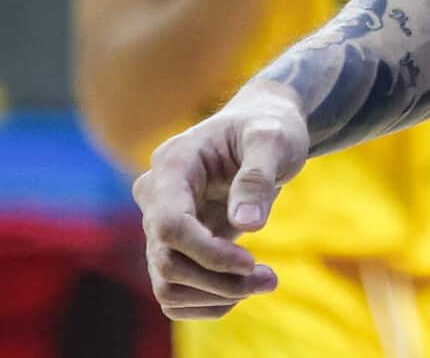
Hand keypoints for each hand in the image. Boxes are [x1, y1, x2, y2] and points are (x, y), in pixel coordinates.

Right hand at [133, 84, 306, 319]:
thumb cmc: (269, 127)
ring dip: (215, 297)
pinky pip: (175, 292)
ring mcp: (160, 225)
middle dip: (219, 281)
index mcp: (171, 165)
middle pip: (167, 263)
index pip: (170, 224)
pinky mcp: (173, 246)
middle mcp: (155, 197)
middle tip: (270, 279)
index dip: (208, 253)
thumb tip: (247, 224)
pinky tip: (242, 289)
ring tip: (264, 282)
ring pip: (168, 285)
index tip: (250, 262)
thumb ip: (258, 176)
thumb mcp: (274, 139)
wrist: (261, 130)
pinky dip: (207, 302)